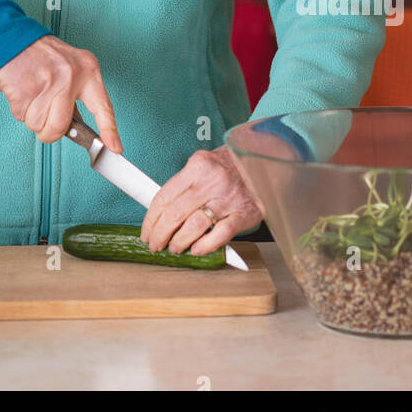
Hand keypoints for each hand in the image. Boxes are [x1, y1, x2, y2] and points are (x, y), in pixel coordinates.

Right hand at [0, 34, 122, 152]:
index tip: (115, 148)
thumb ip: (78, 95)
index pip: (103, 106)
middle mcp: (70, 77)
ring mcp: (47, 83)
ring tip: (33, 95)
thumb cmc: (45, 56)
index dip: (109, 131)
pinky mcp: (24, 88)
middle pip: (60, 127)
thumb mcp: (71, 67)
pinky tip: (23, 91)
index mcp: (87, 70)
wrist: (16, 39)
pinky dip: (19, 109)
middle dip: (49, 130)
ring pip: (38, 125)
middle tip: (46, 115)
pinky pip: (21, 116)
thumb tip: (77, 126)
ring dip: (32, 118)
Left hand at [139, 145, 262, 255]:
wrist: (265, 162)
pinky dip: (205, 245)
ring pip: (194, 225)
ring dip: (179, 241)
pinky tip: (196, 249)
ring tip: (174, 248)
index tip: (147, 231)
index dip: (151, 218)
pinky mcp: (243, 214)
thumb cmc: (232, 166)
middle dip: (160, 233)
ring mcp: (228, 198)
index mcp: (198, 166)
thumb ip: (186, 184)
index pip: (165, 195)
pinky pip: (220, 234)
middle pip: (176, 213)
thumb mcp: (204, 165)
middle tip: (155, 244)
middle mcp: (211, 181)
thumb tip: (162, 210)